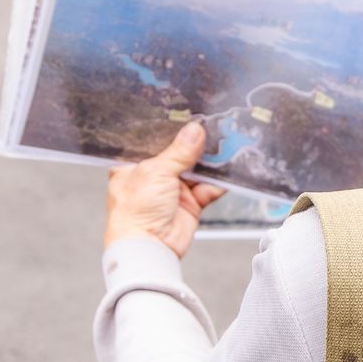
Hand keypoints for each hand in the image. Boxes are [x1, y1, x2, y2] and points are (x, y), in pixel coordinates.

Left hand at [105, 121, 225, 258]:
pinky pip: (207, 189)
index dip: (171, 128)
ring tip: (226, 145)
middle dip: (196, 144)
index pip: (155, 140)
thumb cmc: (136, 211)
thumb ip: (178, 151)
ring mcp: (172, 190)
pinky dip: (218, 182)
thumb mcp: (155, 172)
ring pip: (196, 170)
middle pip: (179, 153)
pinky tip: (227, 172)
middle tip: (214, 126)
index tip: (190, 113)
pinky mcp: (189, 204)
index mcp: (135, 164)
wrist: (148, 248)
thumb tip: (195, 131)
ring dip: (210, 162)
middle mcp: (153, 175)